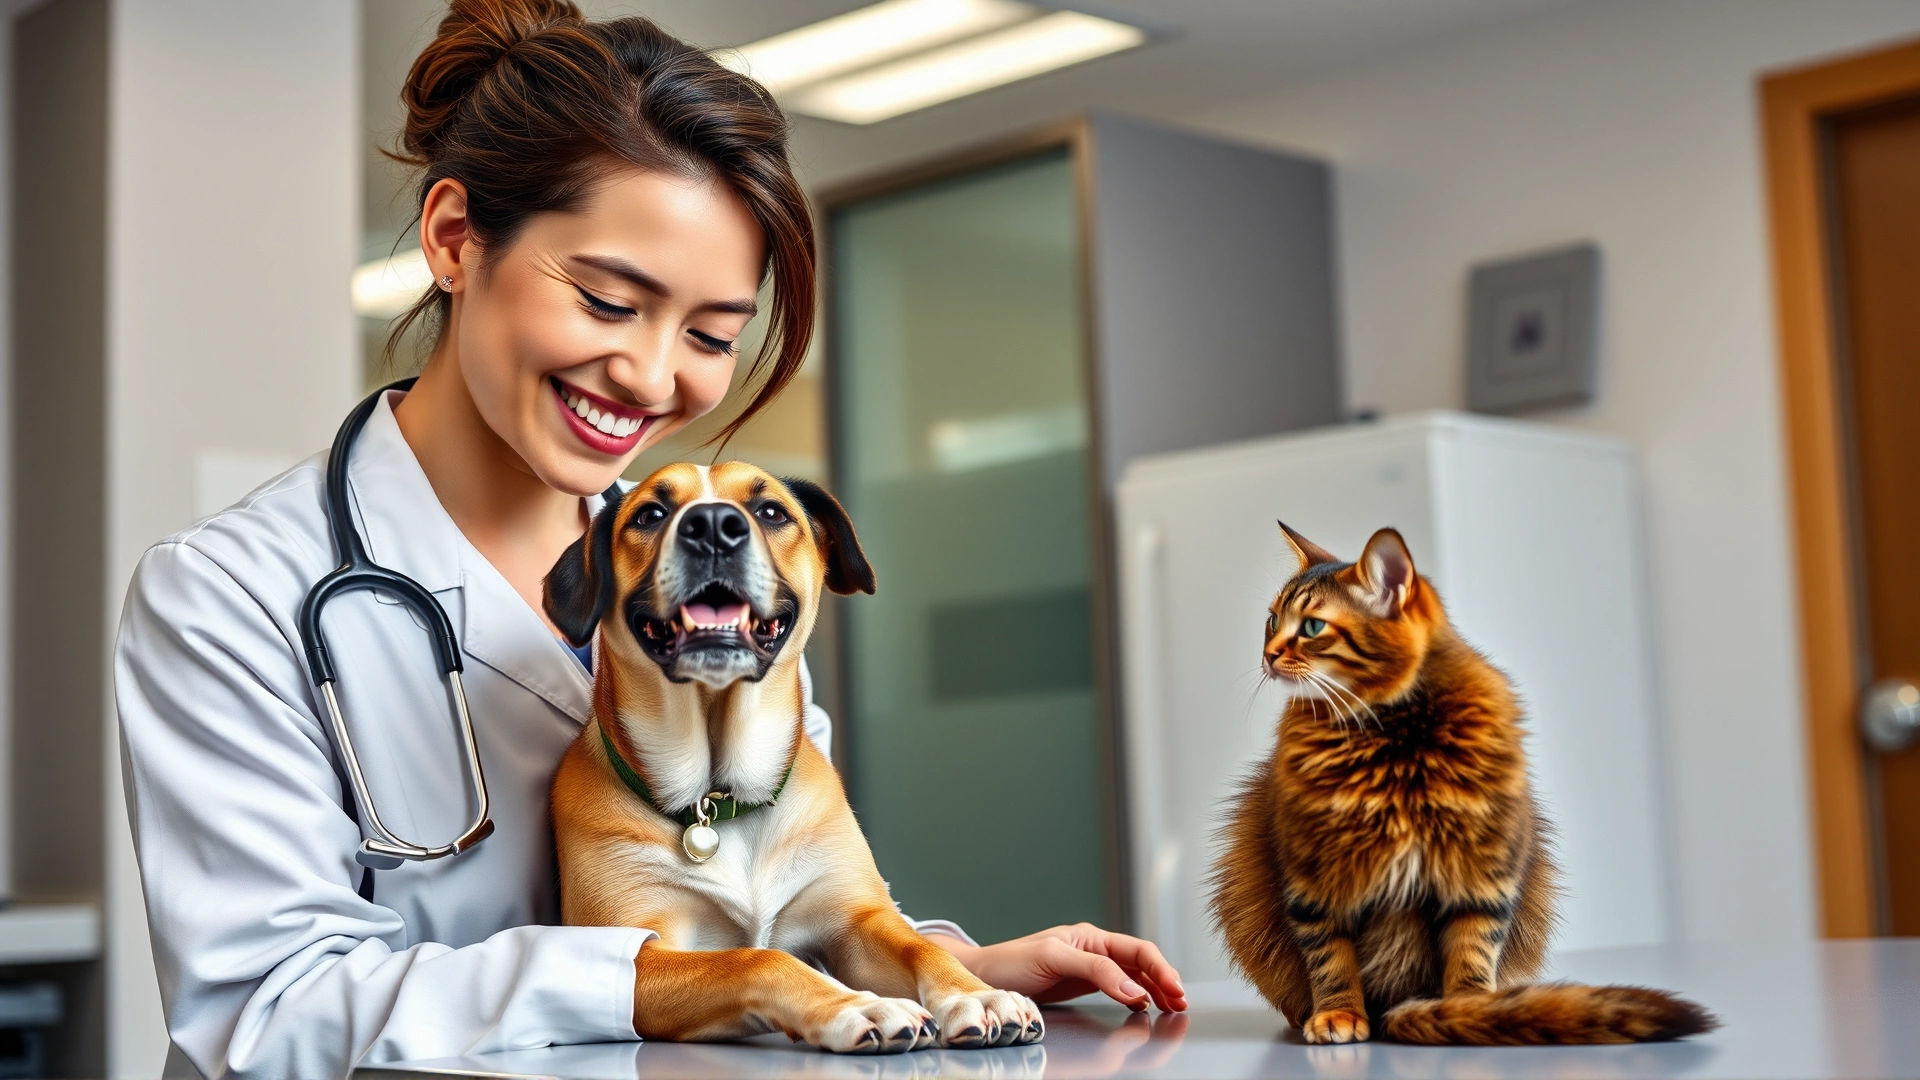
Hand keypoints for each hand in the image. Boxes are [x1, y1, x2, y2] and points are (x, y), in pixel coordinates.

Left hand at [929, 923, 1187, 1011]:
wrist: (981, 977)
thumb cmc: (1009, 963)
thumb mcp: (1053, 959)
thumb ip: (1094, 971)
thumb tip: (1132, 988)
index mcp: (1090, 937)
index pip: (1137, 949)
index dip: (1160, 969)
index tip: (1174, 991)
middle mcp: (1093, 949)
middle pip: (1140, 961)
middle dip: (1165, 979)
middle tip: (1182, 1002)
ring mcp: (1088, 967)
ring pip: (1133, 975)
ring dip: (1154, 989)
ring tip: (1173, 1006)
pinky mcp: (1080, 983)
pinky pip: (1118, 987)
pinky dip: (1136, 995)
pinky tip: (1145, 1005)